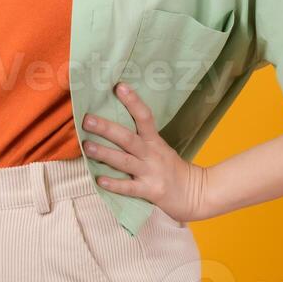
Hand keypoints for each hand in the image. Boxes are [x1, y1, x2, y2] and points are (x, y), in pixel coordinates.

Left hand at [81, 82, 212, 224]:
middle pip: (128, 138)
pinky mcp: (150, 192)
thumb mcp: (160, 149)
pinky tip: (100, 180)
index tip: (119, 86)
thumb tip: (112, 123)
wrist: (196, 194)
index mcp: (154, 141)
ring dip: (105, 153)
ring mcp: (151, 173)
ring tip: (86, 146)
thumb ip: (141, 139)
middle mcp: (152, 154)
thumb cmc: (172, 170)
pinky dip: (115, 184)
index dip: (133, 101)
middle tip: (87, 119)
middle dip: (107, 128)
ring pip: (125, 161)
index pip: (145, 117)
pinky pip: (130, 188)